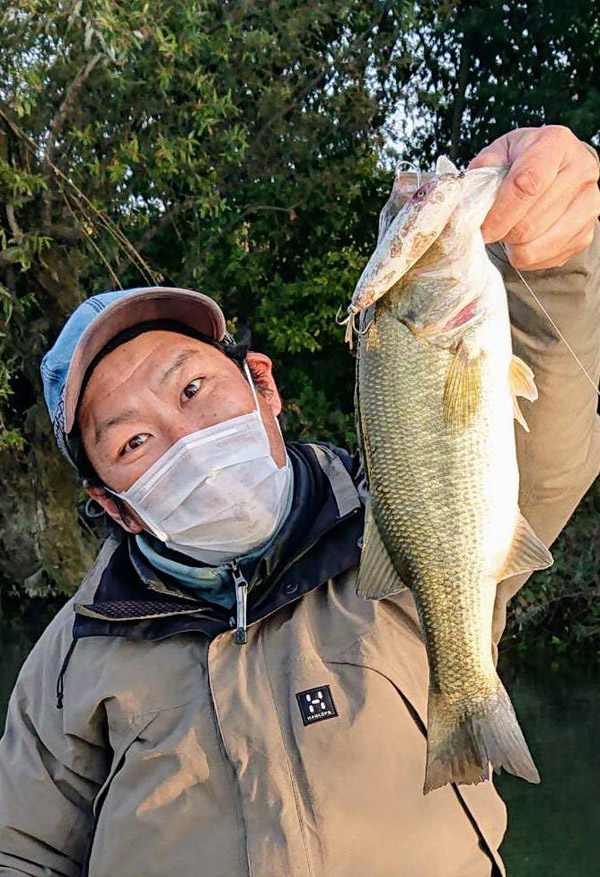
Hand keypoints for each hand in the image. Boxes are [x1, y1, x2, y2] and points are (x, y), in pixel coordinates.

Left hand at [468, 126, 599, 269]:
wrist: (557, 169)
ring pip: (535, 246)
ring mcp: (589, 204)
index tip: (482, 227)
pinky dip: (525, 256)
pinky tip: (523, 239)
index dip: (499, 213)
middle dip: (502, 232)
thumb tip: (470, 198)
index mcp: (555, 144)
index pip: (527, 184)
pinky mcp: (586, 232)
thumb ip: (483, 169)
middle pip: (529, 223)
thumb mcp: (500, 152)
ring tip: (508, 230)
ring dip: (512, 246)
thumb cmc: (522, 160)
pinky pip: (544, 259)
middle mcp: (580, 170)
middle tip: (493, 226)